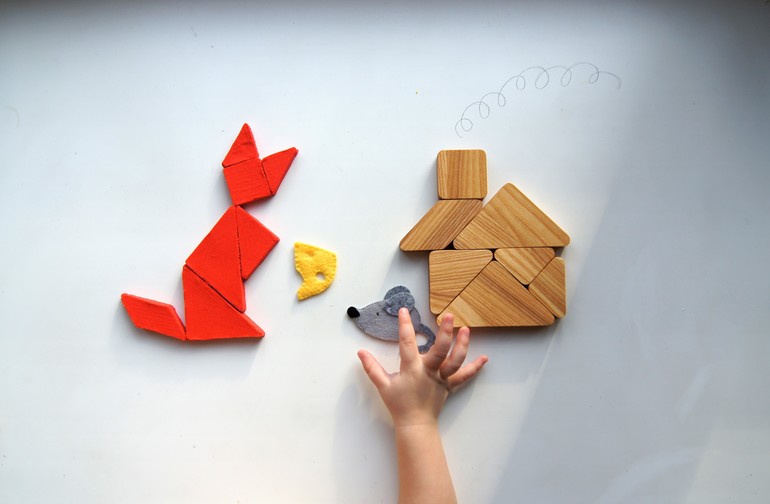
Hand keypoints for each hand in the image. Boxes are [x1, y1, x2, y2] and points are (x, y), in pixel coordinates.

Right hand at [357, 307, 488, 426]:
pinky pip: (464, 376)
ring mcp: (442, 378)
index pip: (407, 343)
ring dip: (462, 345)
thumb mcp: (383, 385)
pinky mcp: (449, 385)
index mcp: (412, 369)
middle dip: (445, 332)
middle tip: (449, 316)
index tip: (404, 311)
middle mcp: (429, 371)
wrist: (415, 424)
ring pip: (455, 361)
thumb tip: (360, 352)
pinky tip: (484, 358)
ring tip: (466, 330)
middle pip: (440, 350)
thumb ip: (372, 368)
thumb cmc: (399, 404)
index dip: (405, 326)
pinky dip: (475, 368)